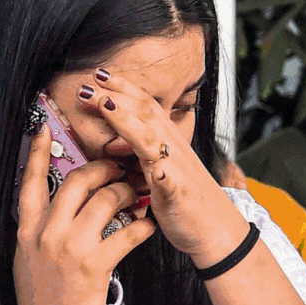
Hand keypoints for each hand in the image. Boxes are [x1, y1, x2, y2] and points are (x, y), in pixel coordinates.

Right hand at [15, 125, 156, 304]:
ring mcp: (70, 248)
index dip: (38, 152)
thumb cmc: (42, 301)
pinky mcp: (94, 265)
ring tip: (138, 195)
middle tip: (119, 168)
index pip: (30, 181)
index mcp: (27, 229)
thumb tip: (50, 210)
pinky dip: (142, 226)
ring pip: (105, 201)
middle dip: (104, 169)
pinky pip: (126, 234)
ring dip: (127, 193)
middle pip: (78, 181)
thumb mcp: (29, 259)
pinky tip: (150, 224)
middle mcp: (46, 233)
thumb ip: (38, 231)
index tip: (43, 127)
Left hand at [77, 77, 250, 268]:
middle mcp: (173, 152)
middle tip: (87, 86)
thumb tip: (125, 137)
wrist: (218, 230)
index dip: (124, 88)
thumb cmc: (190, 204)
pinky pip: (173, 186)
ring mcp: (177, 173)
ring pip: (153, 142)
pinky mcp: (180, 198)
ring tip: (108, 108)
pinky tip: (159, 173)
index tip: (100, 73)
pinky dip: (166, 179)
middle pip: (145, 114)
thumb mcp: (166, 170)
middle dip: (115, 97)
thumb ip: (147, 152)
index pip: (146, 106)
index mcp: (168, 144)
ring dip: (129, 123)